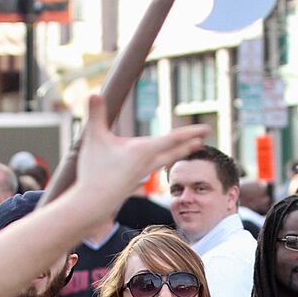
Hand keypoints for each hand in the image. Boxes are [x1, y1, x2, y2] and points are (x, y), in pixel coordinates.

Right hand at [73, 94, 209, 213]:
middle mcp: (148, 162)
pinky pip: (156, 166)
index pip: (172, 139)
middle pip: (175, 150)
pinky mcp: (136, 180)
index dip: (189, 132)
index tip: (206, 129)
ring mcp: (143, 173)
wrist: (93, 203)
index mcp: (143, 151)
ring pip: (167, 159)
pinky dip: (166, 160)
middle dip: (191, 141)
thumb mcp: (94, 139)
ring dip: (181, 151)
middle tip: (206, 134)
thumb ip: (95, 115)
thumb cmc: (94, 171)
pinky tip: (162, 160)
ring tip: (193, 146)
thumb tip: (91, 93)